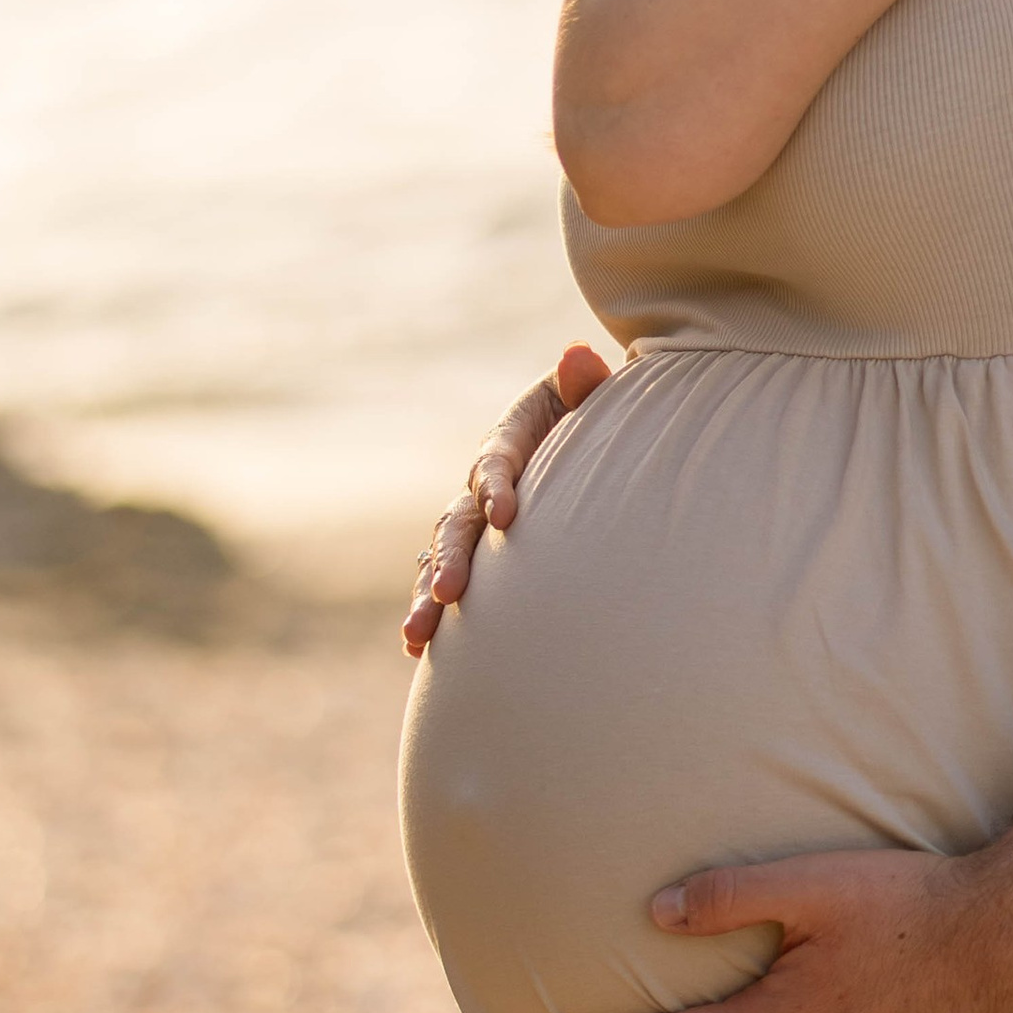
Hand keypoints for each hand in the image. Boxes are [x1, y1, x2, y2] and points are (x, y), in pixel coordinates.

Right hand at [402, 344, 611, 652]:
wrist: (587, 438)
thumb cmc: (594, 413)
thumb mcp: (588, 394)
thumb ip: (584, 381)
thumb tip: (578, 359)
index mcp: (510, 441)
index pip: (496, 463)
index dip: (496, 485)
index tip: (506, 517)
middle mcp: (482, 485)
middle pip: (456, 523)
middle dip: (450, 559)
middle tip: (448, 594)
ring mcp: (475, 524)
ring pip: (441, 560)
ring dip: (427, 597)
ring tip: (418, 638)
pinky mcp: (481, 556)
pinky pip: (448, 584)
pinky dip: (433, 616)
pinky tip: (419, 654)